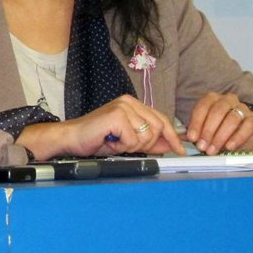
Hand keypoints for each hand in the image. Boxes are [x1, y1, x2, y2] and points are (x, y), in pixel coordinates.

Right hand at [17, 95, 185, 159]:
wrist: (72, 139)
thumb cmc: (97, 139)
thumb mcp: (128, 141)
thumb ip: (149, 141)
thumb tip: (171, 145)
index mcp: (133, 104)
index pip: (162, 119)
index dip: (172, 136)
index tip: (180, 150)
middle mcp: (129, 101)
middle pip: (158, 127)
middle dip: (147, 144)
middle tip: (126, 146)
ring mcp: (123, 106)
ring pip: (147, 135)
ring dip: (133, 146)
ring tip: (116, 143)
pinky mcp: (116, 115)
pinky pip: (133, 139)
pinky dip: (123, 147)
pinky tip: (110, 142)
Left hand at [184, 92, 252, 154]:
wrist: (242, 137)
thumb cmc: (219, 131)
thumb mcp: (205, 130)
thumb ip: (194, 132)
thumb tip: (180, 136)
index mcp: (213, 98)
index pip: (203, 106)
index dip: (196, 122)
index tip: (192, 138)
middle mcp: (228, 100)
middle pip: (217, 111)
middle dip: (208, 130)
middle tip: (202, 146)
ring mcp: (243, 108)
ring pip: (232, 119)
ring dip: (220, 136)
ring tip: (213, 150)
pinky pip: (246, 126)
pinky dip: (237, 137)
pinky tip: (229, 147)